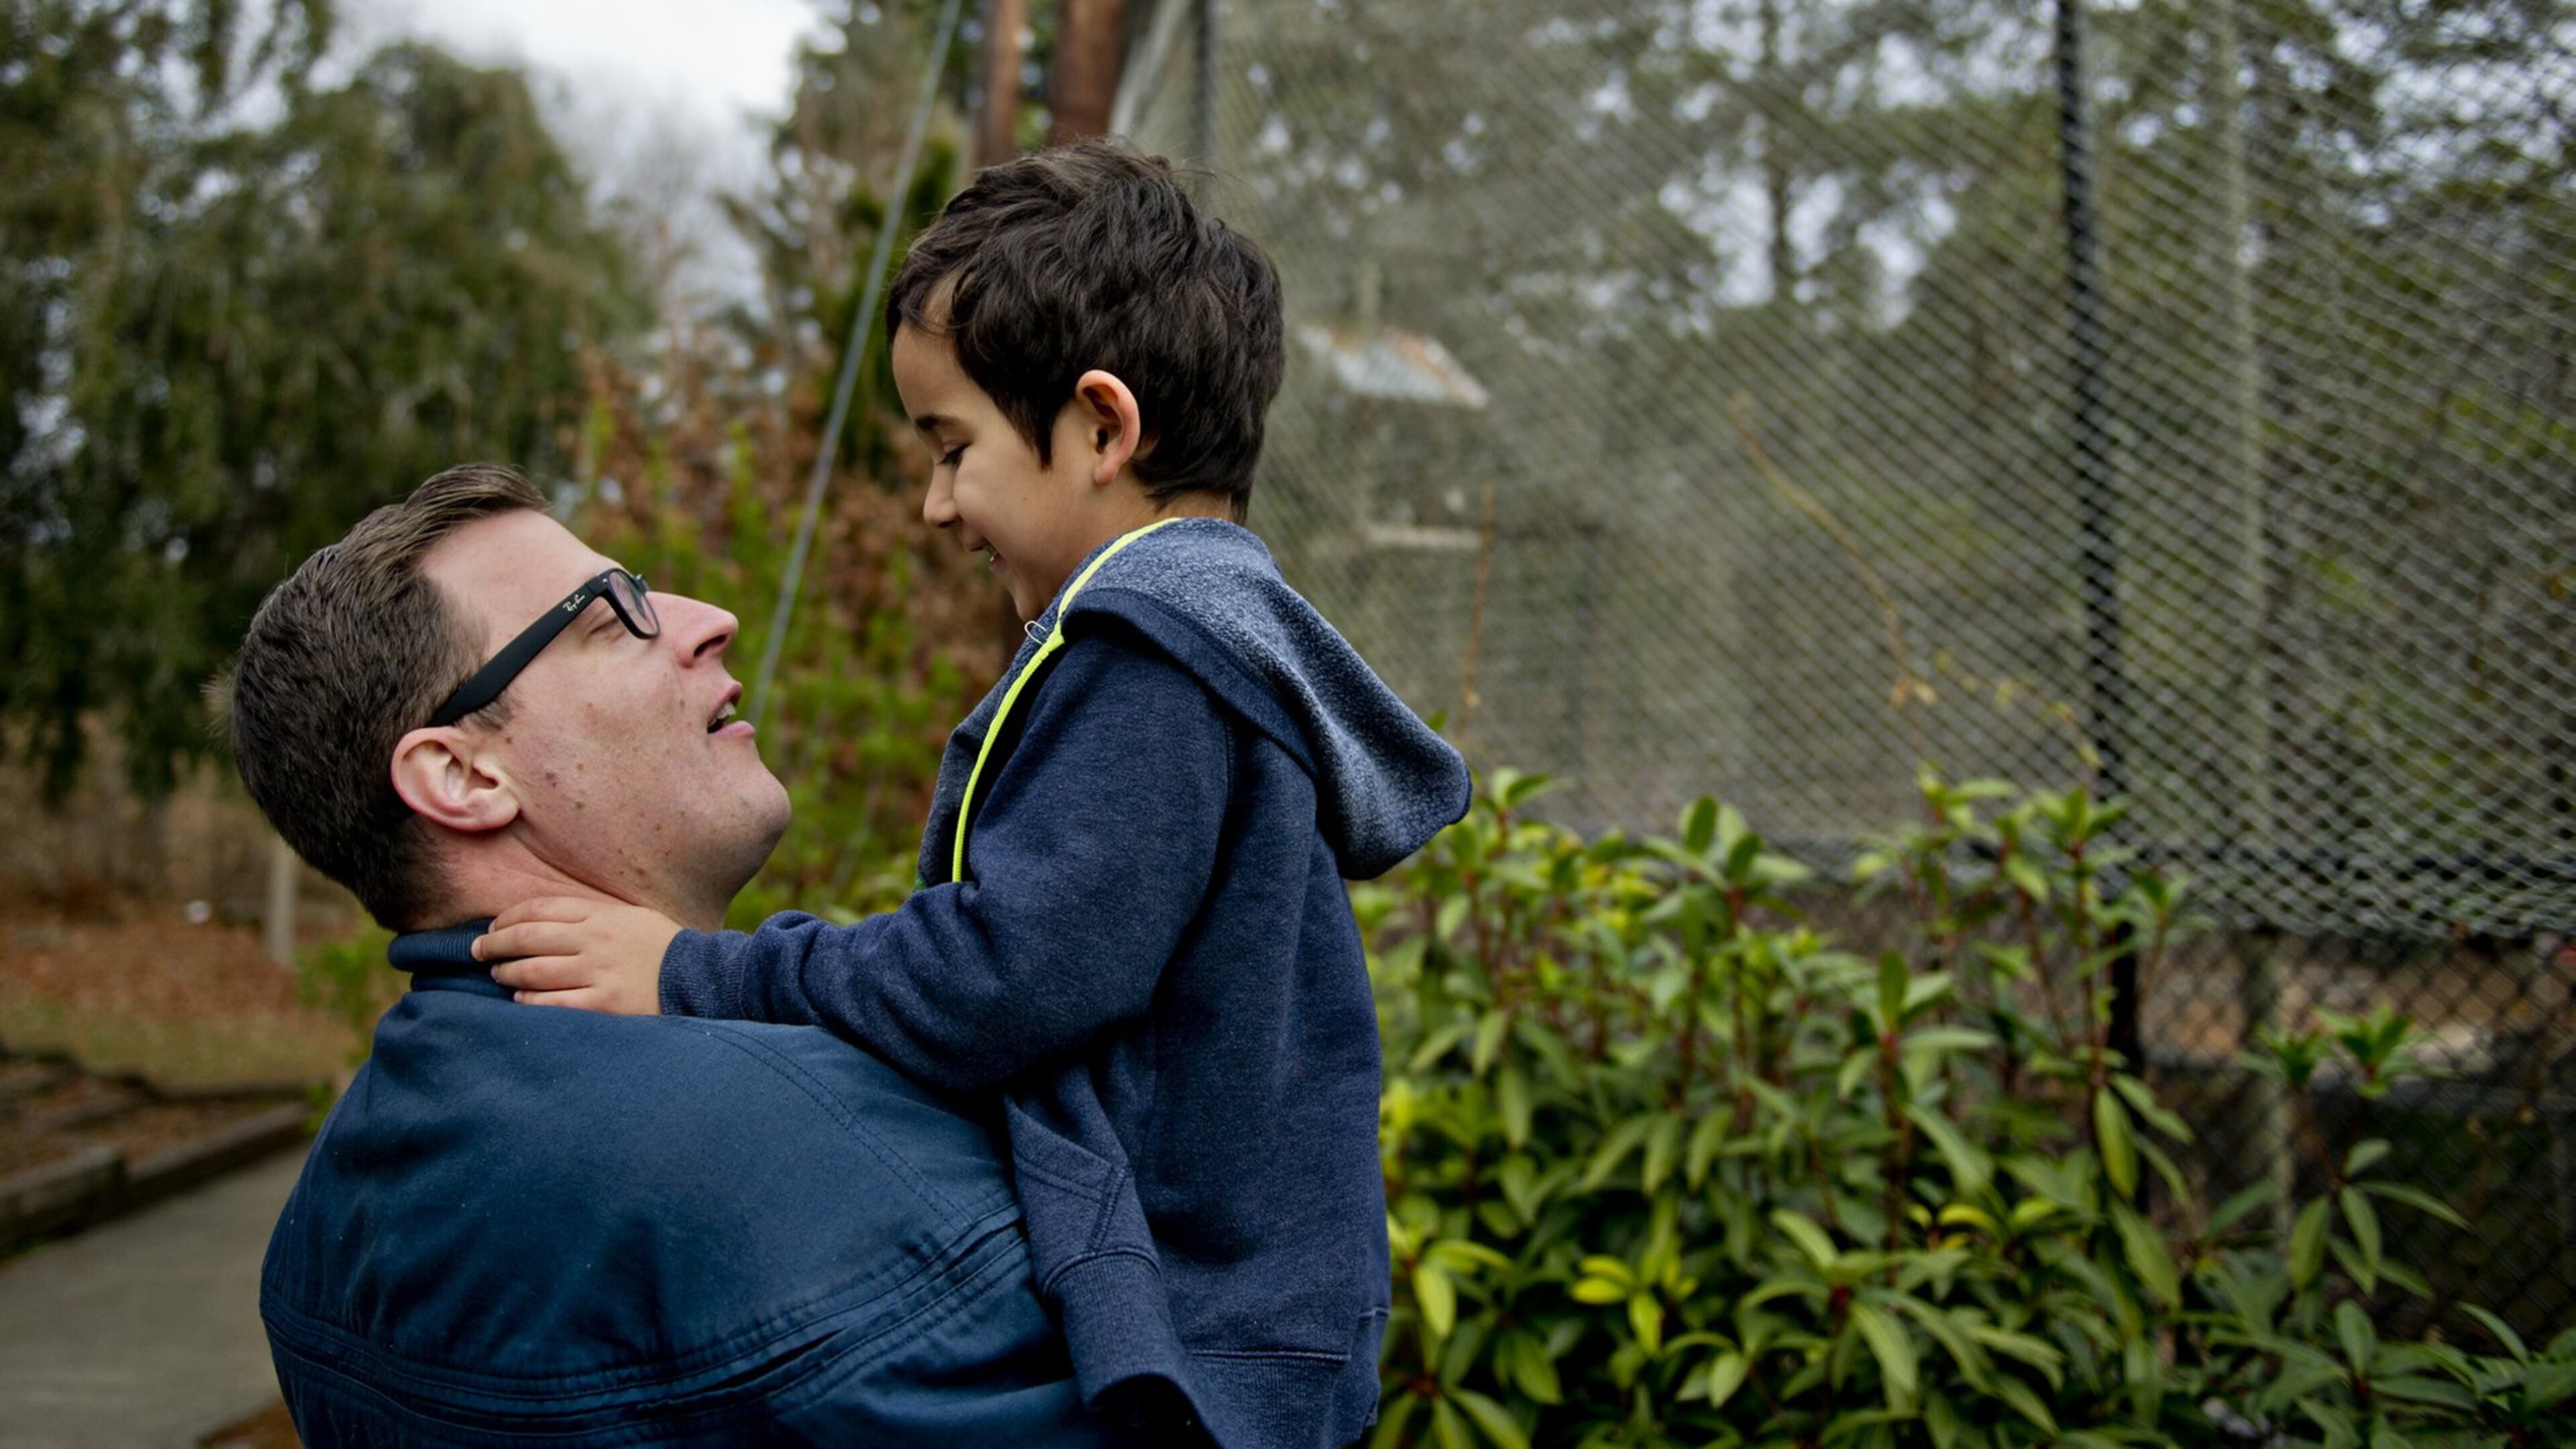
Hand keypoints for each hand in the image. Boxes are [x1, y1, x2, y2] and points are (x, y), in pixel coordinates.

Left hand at [476, 897, 678, 1014]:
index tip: (492, 927)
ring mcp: (600, 973)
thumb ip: (590, 915)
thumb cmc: (660, 947)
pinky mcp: (604, 1005)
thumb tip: (540, 921)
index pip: (540, 909)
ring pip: (534, 970)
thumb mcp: (629, 916)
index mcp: (601, 915)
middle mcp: (596, 941)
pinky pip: (552, 1003)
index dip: (507, 918)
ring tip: (498, 973)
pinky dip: (528, 999)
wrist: (701, 978)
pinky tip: (521, 997)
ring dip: (506, 971)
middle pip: (528, 937)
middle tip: (478, 951)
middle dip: (495, 944)